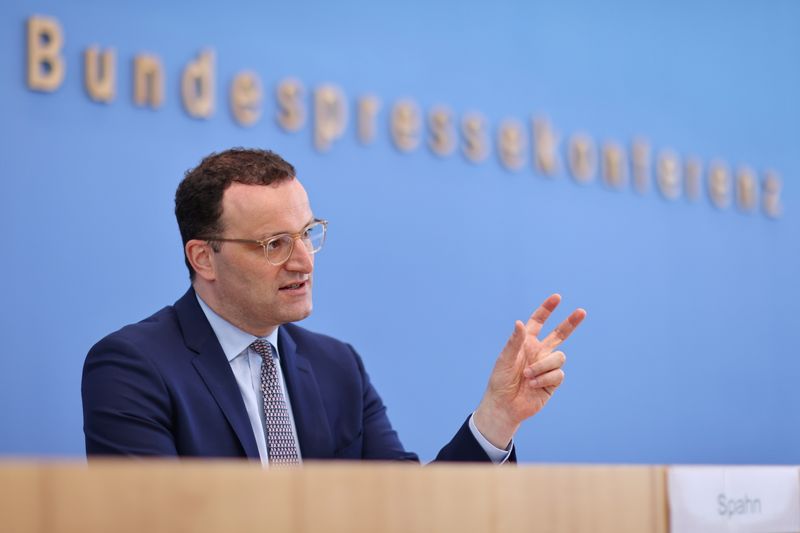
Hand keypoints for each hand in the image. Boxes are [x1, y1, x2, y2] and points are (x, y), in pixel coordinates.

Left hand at [473, 294, 585, 448]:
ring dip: (543, 366)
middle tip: (582, 312)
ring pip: (559, 357)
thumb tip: (520, 323)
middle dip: (571, 323)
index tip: (557, 297)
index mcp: (526, 343)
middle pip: (560, 334)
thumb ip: (514, 341)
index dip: (547, 310)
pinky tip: (533, 385)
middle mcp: (539, 352)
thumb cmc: (500, 381)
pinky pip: (558, 373)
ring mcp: (547, 366)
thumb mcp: (504, 359)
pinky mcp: (553, 382)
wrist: (505, 405)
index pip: (538, 322)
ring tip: (527, 376)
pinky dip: (545, 378)